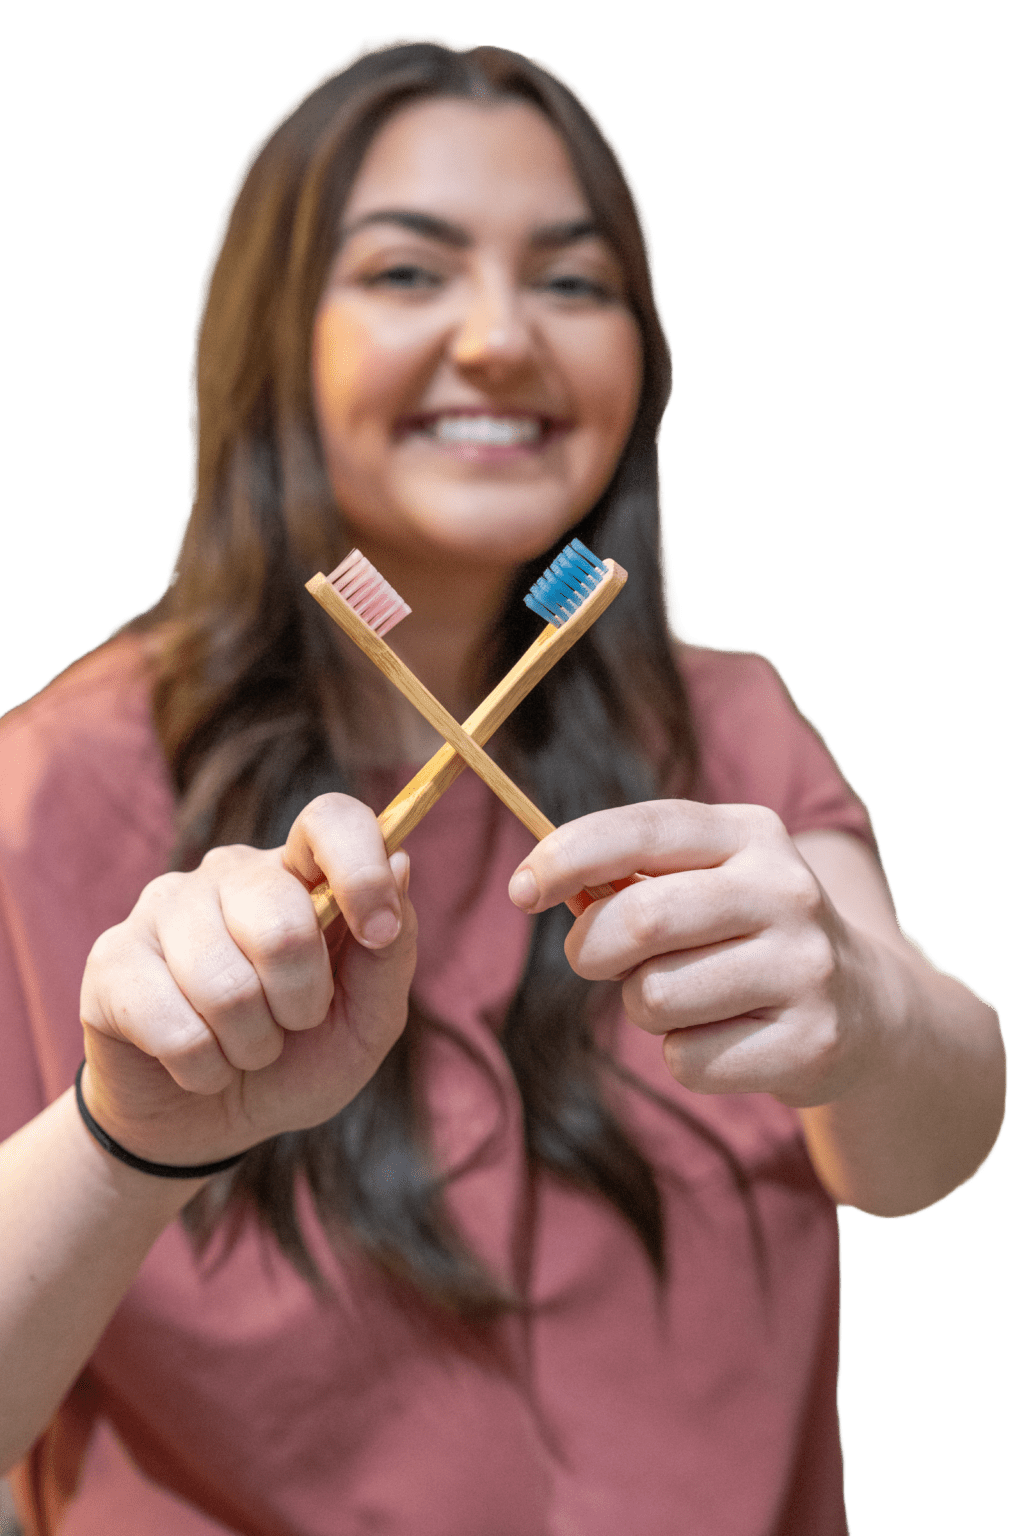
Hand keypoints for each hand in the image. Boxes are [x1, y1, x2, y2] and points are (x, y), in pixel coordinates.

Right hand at [79, 794, 416, 1167]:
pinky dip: (204, 1070)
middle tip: (291, 1024)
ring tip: (243, 1048)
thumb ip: (391, 952)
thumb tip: (401, 863)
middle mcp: (229, 873)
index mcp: (298, 873)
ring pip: (227, 986)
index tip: (377, 931)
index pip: (329, 819)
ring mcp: (162, 908)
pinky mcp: (111, 961)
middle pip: (282, 919)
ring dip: (252, 1045)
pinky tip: (197, 1065)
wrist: (206, 1123)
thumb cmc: (296, 1059)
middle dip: (302, 1000)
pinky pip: (176, 1028)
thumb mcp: (366, 1021)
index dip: (361, 870)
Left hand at [508, 800, 875, 1106]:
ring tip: (685, 999)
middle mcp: (786, 891)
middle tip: (596, 960)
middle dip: (593, 948)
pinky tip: (727, 1038)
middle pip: (640, 920)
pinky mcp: (810, 1043)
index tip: (521, 889)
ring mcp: (805, 968)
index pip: (642, 831)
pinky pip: (689, 1061)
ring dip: (644, 1008)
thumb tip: (540, 883)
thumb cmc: (748, 934)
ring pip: (656, 997)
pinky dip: (684, 1057)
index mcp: (751, 833)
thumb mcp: (708, 879)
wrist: (868, 1009)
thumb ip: (632, 873)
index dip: (567, 856)